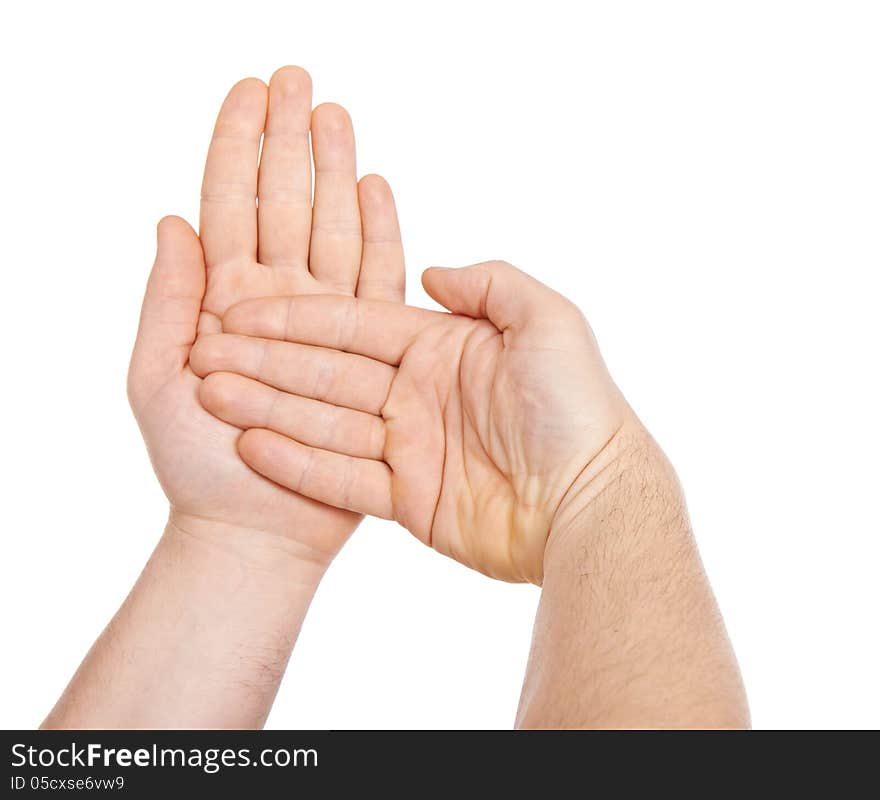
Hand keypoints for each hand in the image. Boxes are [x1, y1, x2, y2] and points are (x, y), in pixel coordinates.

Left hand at [128, 67, 404, 564]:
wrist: (254, 527)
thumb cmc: (197, 463)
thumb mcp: (157, 378)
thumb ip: (166, 300)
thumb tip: (170, 222)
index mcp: (222, 299)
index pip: (228, 203)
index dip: (236, 146)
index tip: (248, 90)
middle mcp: (276, 299)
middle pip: (283, 204)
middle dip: (287, 141)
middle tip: (296, 80)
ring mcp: (323, 321)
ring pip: (330, 230)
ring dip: (332, 172)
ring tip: (334, 117)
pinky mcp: (366, 351)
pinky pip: (374, 283)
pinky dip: (377, 235)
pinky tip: (375, 190)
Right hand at [190, 260, 640, 583]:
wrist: (590, 500)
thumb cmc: (579, 406)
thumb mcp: (547, 322)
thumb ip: (490, 283)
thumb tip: (428, 269)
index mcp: (441, 348)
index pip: (354, 326)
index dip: (297, 320)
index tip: (243, 312)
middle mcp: (417, 394)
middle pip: (327, 373)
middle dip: (267, 363)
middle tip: (207, 354)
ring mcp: (410, 447)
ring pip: (326, 423)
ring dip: (268, 410)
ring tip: (212, 397)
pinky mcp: (409, 499)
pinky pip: (343, 479)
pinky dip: (299, 465)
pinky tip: (251, 447)